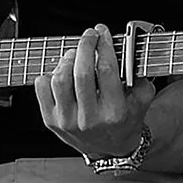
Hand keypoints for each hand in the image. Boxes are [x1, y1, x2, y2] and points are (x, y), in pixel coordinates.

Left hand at [35, 24, 155, 158]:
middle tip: (89, 35)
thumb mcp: (140, 102)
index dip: (104, 46)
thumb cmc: (123, 122)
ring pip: (60, 79)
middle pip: (81, 73)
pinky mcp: (51, 121)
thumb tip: (129, 51)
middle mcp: (89, 120)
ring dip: (68, 59)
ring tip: (76, 54)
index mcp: (113, 113)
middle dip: (85, 46)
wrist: (108, 150)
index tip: (103, 32)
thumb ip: (139, 78)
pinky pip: (42, 87)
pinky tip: (62, 71)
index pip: (106, 71)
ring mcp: (67, 121)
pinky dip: (50, 73)